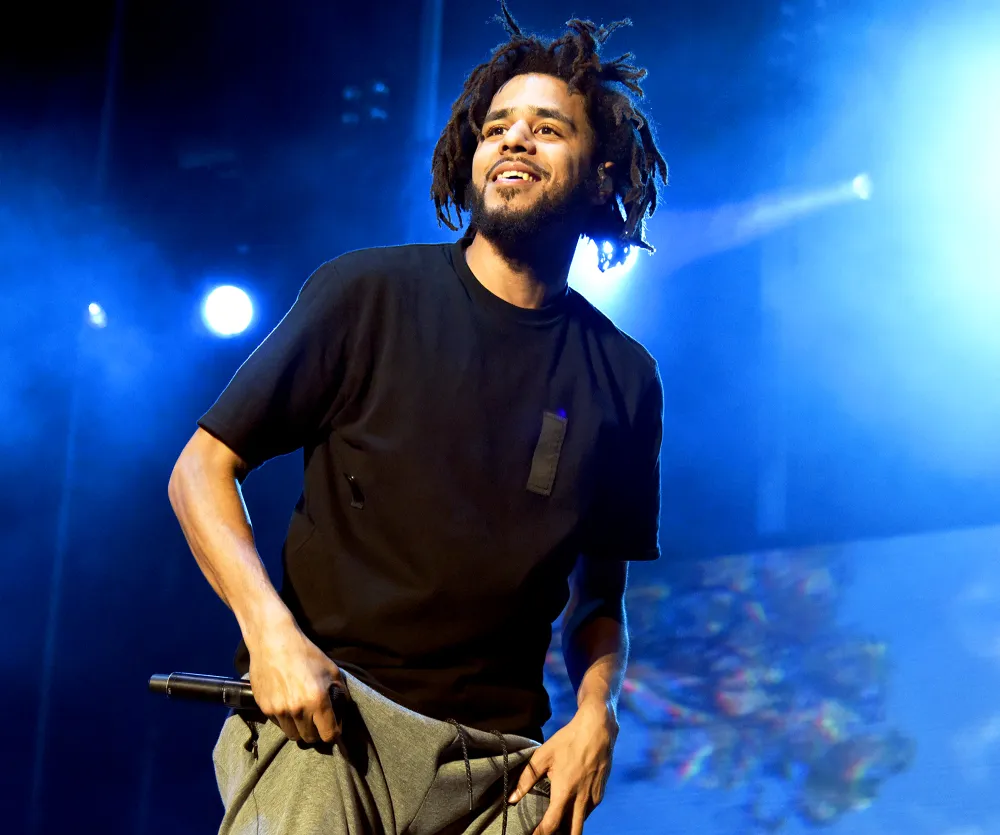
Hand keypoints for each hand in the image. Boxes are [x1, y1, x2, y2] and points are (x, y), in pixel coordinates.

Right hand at [246, 616, 344, 743]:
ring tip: (302, 715)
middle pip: (310, 738)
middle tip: (317, 722)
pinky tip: (287, 705)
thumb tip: (343, 709)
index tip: (333, 728)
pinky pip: (279, 724)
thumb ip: (341, 691)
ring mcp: (279, 710)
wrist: (274, 641)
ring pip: (293, 734)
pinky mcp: (265, 708)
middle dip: (316, 732)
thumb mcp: (331, 669)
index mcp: (317, 700)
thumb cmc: (306, 653)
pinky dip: (285, 720)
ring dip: (299, 728)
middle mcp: (298, 709)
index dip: (334, 734)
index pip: (329, 734)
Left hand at [509, 699, 618, 834]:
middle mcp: (581, 800)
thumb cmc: (568, 740)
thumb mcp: (544, 755)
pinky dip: (578, 817)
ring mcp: (593, 798)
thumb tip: (512, 798)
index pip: (551, 825)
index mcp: (565, 791)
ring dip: (569, 828)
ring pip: (581, 824)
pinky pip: (588, 813)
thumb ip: (527, 778)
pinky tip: (569, 811)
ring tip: (556, 825)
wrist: (598, 729)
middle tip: (546, 833)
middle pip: (572, 833)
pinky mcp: (600, 794)